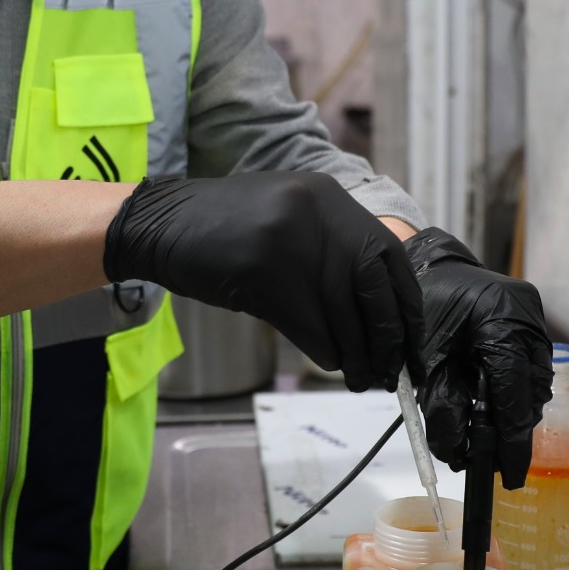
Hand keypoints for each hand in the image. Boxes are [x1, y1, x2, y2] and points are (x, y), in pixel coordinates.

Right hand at [104, 173, 423, 392]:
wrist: (158, 222)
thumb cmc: (223, 231)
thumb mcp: (287, 219)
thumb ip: (330, 248)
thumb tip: (376, 309)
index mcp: (328, 196)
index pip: (389, 253)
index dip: (405, 300)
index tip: (409, 334)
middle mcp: (315, 210)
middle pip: (373, 283)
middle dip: (388, 332)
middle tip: (391, 366)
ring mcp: (288, 238)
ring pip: (342, 309)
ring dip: (356, 350)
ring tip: (359, 373)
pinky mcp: (261, 270)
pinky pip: (309, 322)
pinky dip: (323, 349)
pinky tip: (326, 361)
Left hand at [407, 228, 552, 488]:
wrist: (429, 267)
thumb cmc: (421, 307)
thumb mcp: (424, 360)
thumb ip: (442, 407)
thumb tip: (458, 454)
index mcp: (500, 320)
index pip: (514, 393)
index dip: (511, 439)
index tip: (511, 474)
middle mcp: (527, 319)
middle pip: (530, 395)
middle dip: (508, 432)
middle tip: (488, 459)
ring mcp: (535, 319)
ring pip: (535, 387)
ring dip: (511, 412)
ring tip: (483, 431)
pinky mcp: (533, 322)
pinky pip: (532, 370)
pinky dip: (512, 392)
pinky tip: (490, 402)